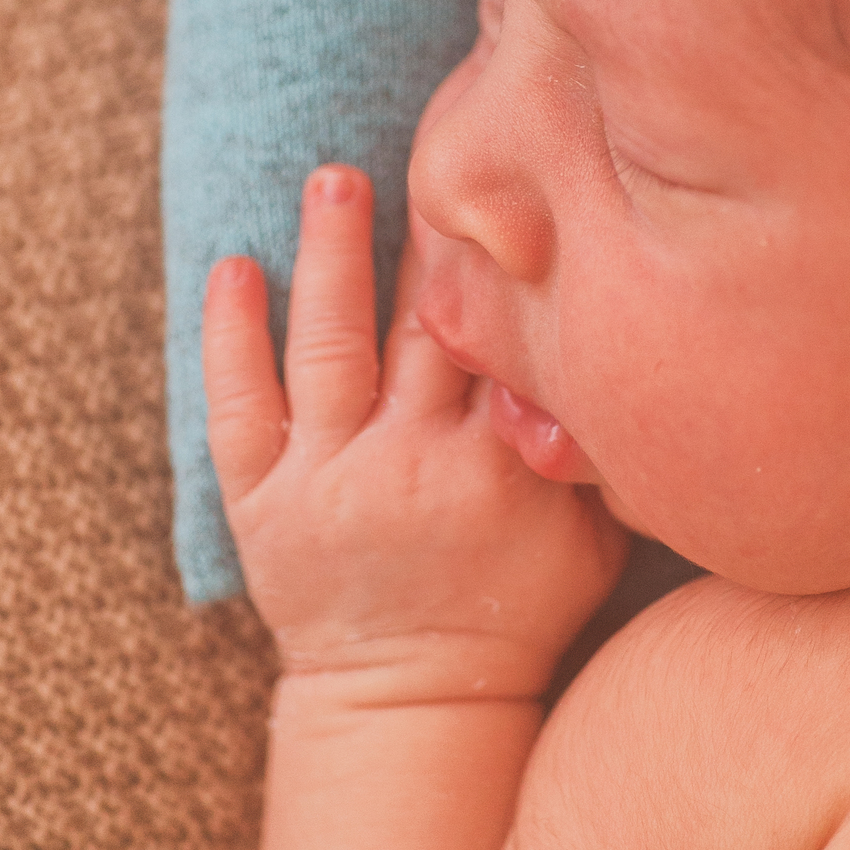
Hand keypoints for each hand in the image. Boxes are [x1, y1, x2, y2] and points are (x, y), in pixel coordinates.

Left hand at [201, 165, 627, 695]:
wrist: (414, 702)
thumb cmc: (518, 612)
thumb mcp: (594, 543)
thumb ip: (600, 456)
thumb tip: (621, 354)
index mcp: (497, 467)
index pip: (499, 337)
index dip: (501, 262)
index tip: (510, 188)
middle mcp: (407, 463)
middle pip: (416, 325)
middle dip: (425, 233)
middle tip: (431, 147)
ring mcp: (327, 479)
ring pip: (326, 344)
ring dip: (331, 255)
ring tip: (333, 178)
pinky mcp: (261, 501)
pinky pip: (238, 407)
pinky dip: (228, 337)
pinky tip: (232, 267)